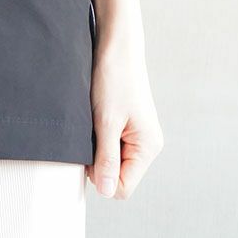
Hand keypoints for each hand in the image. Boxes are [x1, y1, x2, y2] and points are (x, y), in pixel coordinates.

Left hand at [86, 0, 164, 199]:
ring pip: (111, 161)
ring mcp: (137, 137)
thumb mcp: (105, 122)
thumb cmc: (112, 80)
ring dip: (97, 148)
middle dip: (98, 162)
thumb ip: (106, 158)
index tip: (89, 150)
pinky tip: (95, 118)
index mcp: (148, 148)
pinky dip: (98, 137)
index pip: (121, 188)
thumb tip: (106, 192)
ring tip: (93, 122)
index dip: (100, 176)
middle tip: (89, 133)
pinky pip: (110, 146)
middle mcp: (147, 146)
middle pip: (116, 176)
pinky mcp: (127, 127)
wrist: (116, 46)